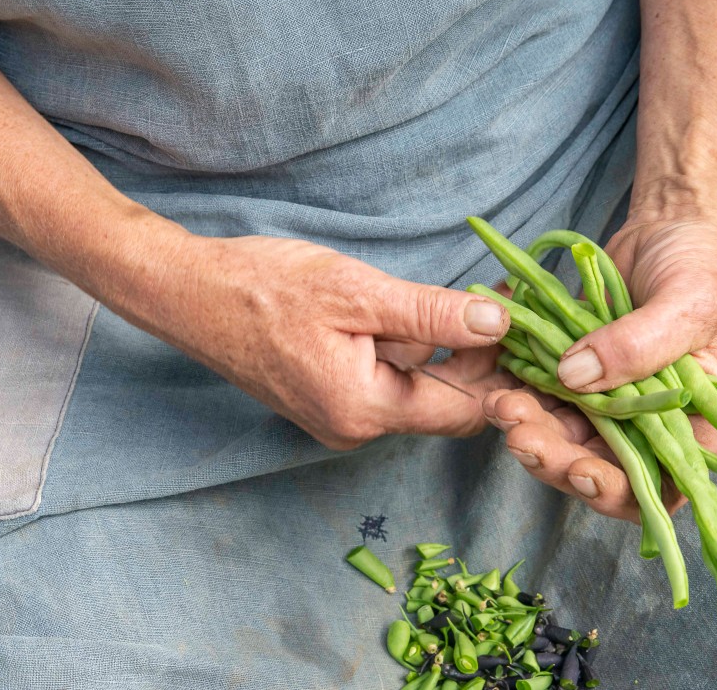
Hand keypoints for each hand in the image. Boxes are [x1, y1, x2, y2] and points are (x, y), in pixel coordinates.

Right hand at [106, 224, 514, 449]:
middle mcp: (354, 428)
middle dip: (478, 357)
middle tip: (504, 300)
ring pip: (417, 390)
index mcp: (364, 410)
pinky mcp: (328, 400)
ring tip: (474, 298)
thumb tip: (499, 323)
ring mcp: (339, 418)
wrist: (189, 295)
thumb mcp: (357, 292)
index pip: (463, 410)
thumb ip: (432, 313)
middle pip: (444, 403)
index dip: (501, 371)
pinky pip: (389, 382)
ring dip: (446, 350)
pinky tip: (421, 312)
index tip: (526, 323)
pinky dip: (412, 350)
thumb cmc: (264, 287)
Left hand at [484, 201, 716, 518]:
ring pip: (567, 438)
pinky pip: (547, 399)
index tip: (579, 470)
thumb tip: (575, 378)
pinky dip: (523, 398)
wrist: (674, 228)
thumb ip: (640, 344)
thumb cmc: (702, 267)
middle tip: (520, 434)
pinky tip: (499, 385)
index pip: (661, 485)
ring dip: (532, 431)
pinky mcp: (578, 376)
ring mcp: (612, 402)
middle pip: (601, 467)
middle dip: (557, 459)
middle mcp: (652, 424)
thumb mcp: (688, 303)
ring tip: (501, 405)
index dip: (618, 490)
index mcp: (695, 424)